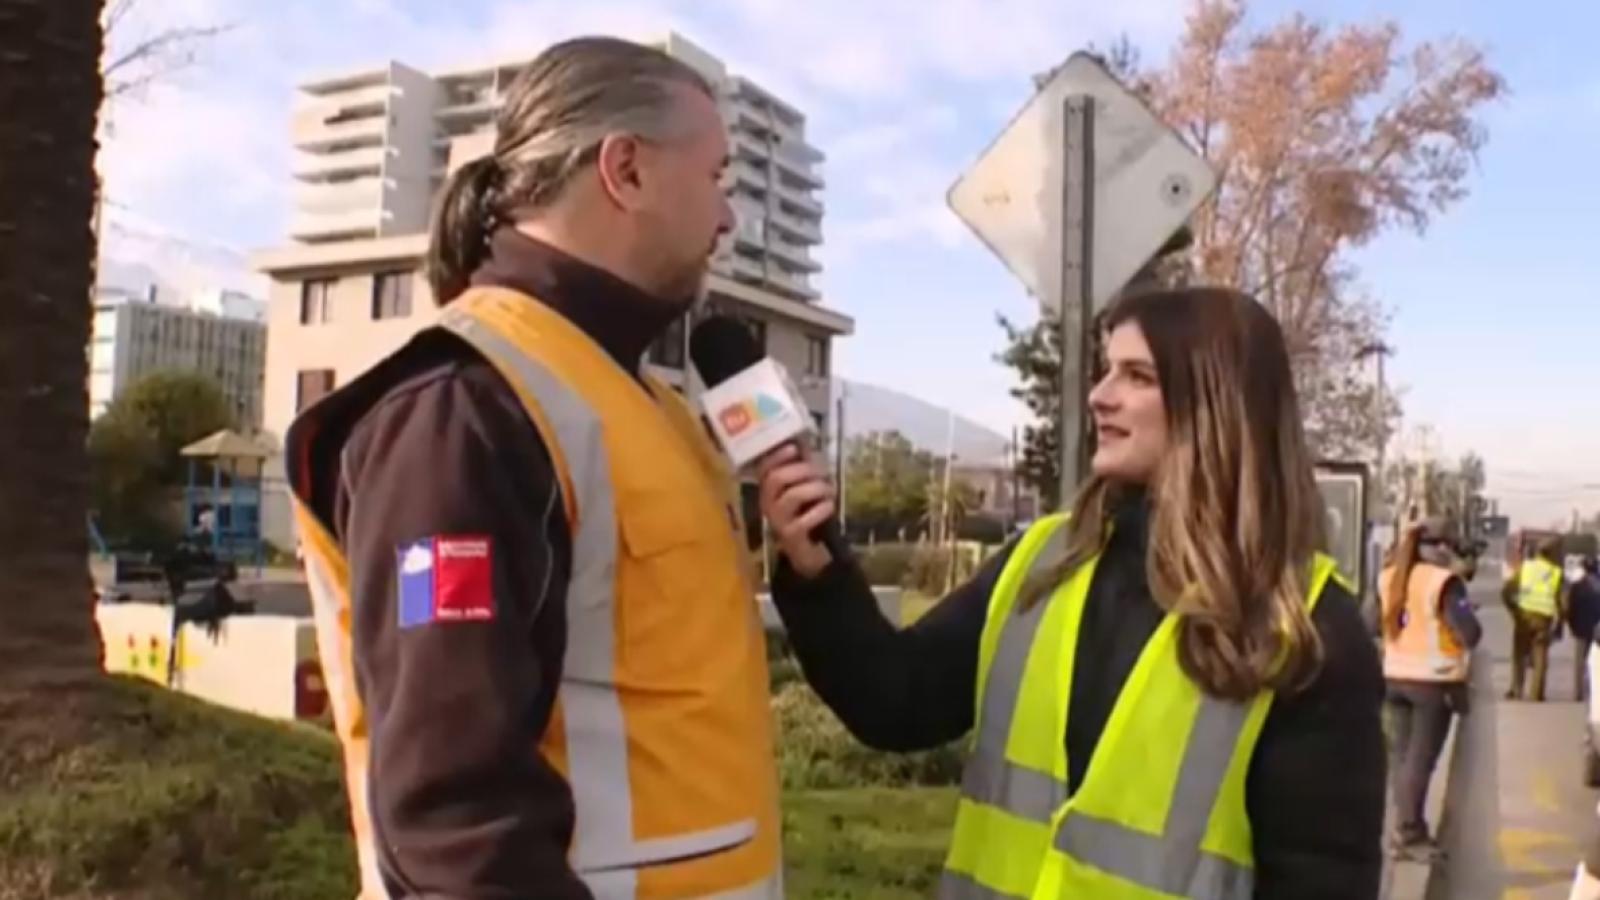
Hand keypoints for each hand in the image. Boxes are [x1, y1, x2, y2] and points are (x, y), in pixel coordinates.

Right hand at [755, 443, 835, 578]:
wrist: (809, 551)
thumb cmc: (806, 513)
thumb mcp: (804, 487)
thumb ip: (802, 466)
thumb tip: (804, 439)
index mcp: (769, 489)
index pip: (763, 467)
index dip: (777, 455)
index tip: (794, 448)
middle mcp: (768, 503)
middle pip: (777, 478)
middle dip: (803, 470)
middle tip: (823, 473)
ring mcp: (778, 521)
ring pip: (793, 495)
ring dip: (817, 488)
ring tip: (829, 491)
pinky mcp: (791, 536)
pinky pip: (806, 519)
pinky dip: (822, 509)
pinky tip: (829, 507)